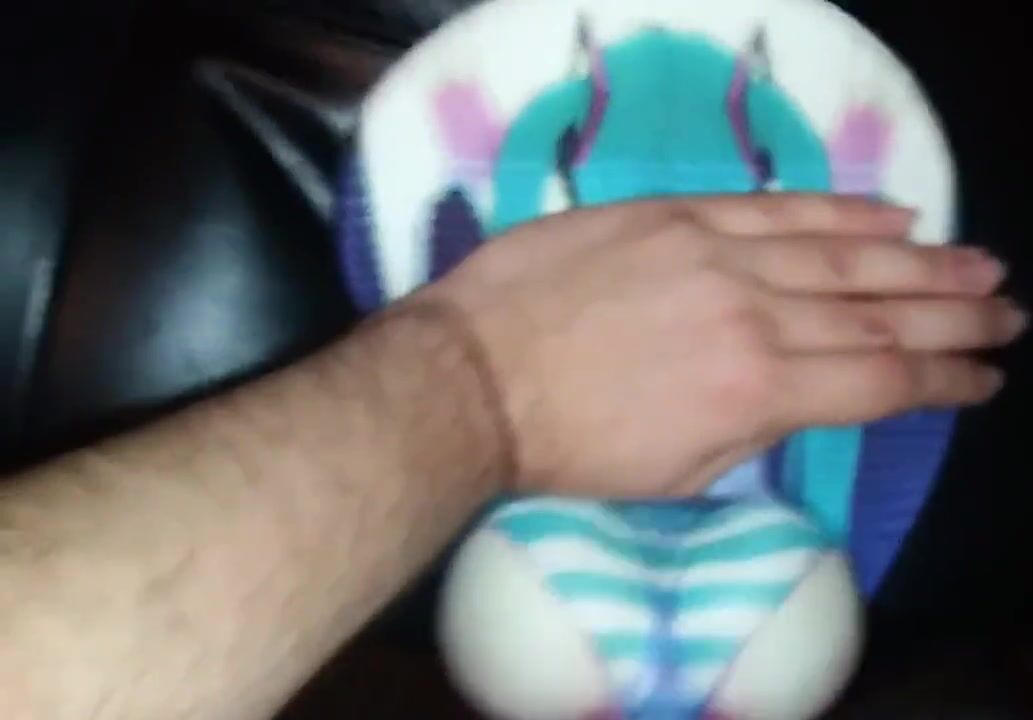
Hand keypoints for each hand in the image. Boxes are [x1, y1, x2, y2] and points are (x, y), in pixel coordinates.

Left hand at [409, 194, 1022, 497]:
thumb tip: (798, 398)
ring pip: (842, 254)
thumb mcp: (673, 475)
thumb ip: (750, 433)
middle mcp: (754, 316)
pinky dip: (840, 210)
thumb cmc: (566, 447)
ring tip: (976, 265)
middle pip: (879, 312)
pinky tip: (890, 213)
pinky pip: (777, 207)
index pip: (877, 383)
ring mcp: (715, 254)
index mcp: (756, 394)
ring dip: (920, 260)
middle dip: (954, 317)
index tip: (979, 380)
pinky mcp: (675, 214)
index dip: (940, 382)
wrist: (473, 379)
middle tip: (1006, 315)